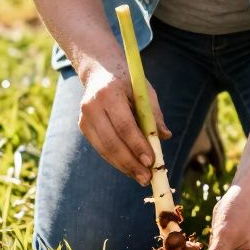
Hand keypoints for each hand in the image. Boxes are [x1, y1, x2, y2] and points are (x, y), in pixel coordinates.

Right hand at [76, 56, 171, 184]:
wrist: (99, 71)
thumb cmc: (128, 81)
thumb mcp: (145, 90)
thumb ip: (154, 113)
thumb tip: (165, 137)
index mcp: (109, 93)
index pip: (124, 125)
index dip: (137, 145)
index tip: (151, 161)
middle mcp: (92, 106)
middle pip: (112, 142)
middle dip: (131, 163)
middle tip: (147, 178)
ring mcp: (84, 118)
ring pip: (104, 149)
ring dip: (124, 166)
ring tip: (141, 178)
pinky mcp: (84, 126)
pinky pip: (101, 148)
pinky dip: (116, 160)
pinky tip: (130, 168)